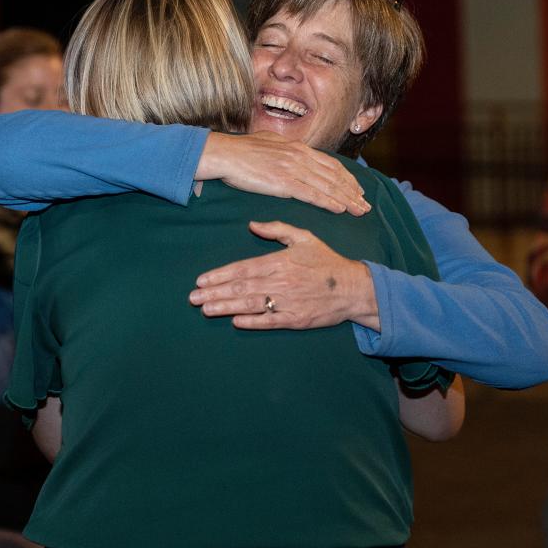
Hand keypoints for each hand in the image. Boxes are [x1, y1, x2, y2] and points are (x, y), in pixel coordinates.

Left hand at [188, 220, 379, 329]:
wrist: (354, 288)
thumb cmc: (326, 261)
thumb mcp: (304, 237)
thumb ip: (277, 229)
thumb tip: (252, 224)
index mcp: (280, 261)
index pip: (243, 268)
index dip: (220, 274)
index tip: (201, 280)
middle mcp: (281, 281)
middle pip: (241, 287)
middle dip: (215, 293)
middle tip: (193, 298)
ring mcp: (288, 302)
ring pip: (251, 304)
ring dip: (226, 307)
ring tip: (206, 309)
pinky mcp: (296, 319)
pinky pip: (270, 321)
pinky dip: (252, 322)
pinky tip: (235, 322)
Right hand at [195, 131, 369, 215]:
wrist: (226, 154)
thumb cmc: (242, 149)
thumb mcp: (269, 141)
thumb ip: (285, 147)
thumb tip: (292, 149)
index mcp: (298, 148)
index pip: (331, 165)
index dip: (347, 178)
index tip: (357, 189)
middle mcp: (300, 157)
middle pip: (334, 176)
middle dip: (352, 192)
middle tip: (365, 205)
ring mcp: (293, 169)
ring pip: (327, 186)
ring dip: (346, 199)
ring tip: (358, 210)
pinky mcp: (283, 183)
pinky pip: (312, 194)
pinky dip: (328, 202)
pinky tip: (339, 209)